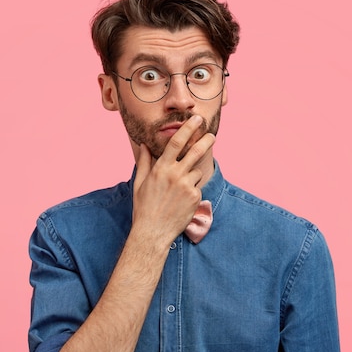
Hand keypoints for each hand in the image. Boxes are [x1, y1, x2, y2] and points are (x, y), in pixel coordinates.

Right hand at [131, 115, 214, 244]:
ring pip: (196, 172)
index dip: (188, 128)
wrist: (153, 231)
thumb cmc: (144, 207)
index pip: (176, 142)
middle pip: (195, 151)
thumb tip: (143, 145)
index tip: (196, 119)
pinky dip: (192, 190)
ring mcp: (186, 186)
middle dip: (205, 140)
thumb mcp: (140, 183)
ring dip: (191, 175)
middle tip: (211, 135)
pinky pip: (197, 187)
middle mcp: (175, 175)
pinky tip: (181, 201)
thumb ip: (144, 162)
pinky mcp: (195, 197)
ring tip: (178, 190)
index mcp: (161, 168)